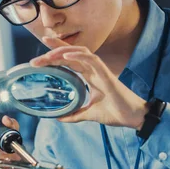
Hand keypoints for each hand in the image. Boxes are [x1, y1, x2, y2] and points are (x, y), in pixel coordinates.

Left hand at [30, 36, 148, 128]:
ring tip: (47, 56)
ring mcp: (100, 70)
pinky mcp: (106, 74)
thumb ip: (75, 114)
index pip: (71, 60)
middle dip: (54, 50)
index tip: (41, 50)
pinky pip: (91, 59)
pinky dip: (78, 55)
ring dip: (62, 52)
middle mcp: (94, 70)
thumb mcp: (90, 114)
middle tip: (36, 57)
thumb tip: (60, 118)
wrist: (133, 117)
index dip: (57, 52)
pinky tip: (66, 55)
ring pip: (80, 53)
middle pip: (71, 53)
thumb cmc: (116, 112)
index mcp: (90, 76)